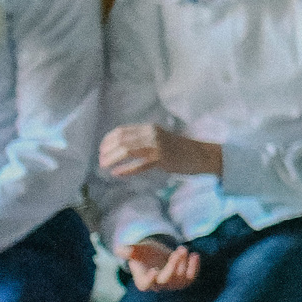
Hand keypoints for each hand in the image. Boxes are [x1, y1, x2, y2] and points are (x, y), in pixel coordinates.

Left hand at [100, 123, 221, 179]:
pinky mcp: (162, 159)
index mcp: (149, 128)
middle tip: (101, 161)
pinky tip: (117, 173)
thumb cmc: (179, 149)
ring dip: (112, 159)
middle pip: (122, 140)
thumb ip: (142, 140)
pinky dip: (126, 169)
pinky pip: (139, 164)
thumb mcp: (159, 138)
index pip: (121, 131)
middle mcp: (151, 134)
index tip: (101, 150)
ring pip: (127, 150)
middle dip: (107, 151)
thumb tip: (120, 149)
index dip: (107, 140)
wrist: (201, 155)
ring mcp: (157, 146)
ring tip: (105, 166)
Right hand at [120, 238, 202, 292]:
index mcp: (143, 281)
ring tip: (182, 248)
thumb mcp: (135, 250)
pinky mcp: (183, 280)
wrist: (156, 254)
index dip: (149, 280)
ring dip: (184, 263)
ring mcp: (172, 284)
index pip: (146, 284)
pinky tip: (195, 255)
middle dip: (173, 265)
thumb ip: (128, 250)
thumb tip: (118, 249)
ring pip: (180, 279)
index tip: (153, 271)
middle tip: (178, 250)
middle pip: (166, 280)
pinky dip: (194, 268)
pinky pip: (191, 278)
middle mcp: (158, 285)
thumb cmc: (143, 253)